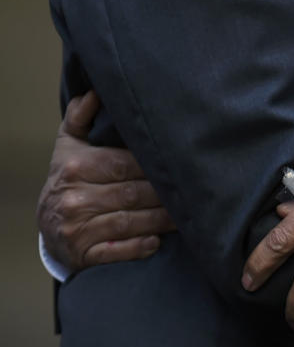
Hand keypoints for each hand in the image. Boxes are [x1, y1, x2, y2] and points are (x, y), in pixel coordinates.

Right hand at [36, 91, 176, 271]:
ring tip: (184, 214)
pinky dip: (138, 247)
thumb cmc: (69, 175)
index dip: (155, 166)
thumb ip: (80, 116)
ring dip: (161, 220)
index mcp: (76, 167)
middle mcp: (75, 197)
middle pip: (132, 193)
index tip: (181, 164)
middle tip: (192, 190)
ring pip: (130, 221)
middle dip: (164, 193)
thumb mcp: (69, 143)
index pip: (125, 164)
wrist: (48, 223)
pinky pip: (116, 251)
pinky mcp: (82, 254)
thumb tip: (94, 92)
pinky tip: (156, 242)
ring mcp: (77, 228)